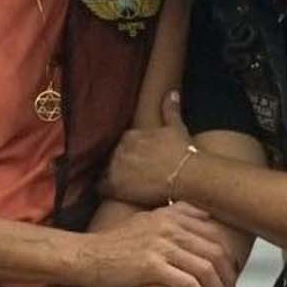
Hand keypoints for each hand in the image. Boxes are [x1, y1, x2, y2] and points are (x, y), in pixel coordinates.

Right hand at [81, 201, 235, 286]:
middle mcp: (170, 226)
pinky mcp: (151, 266)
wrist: (85, 256)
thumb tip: (198, 218)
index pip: (215, 232)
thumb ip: (172, 218)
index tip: (232, 272)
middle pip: (216, 251)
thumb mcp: (144, 221)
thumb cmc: (113, 244)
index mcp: (171, 214)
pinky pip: (188, 283)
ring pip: (206, 268)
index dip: (229, 254)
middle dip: (228, 276)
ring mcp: (161, 245)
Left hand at [102, 91, 196, 206]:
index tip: (133, 160)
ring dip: (110, 176)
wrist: (186, 174)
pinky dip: (104, 189)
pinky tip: (113, 193)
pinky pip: (100, 187)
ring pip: (103, 171)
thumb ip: (170, 109)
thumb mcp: (176, 127)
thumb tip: (172, 93)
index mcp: (130, 135)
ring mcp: (115, 167)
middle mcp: (119, 148)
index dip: (126, 153)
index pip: (120, 143)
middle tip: (127, 174)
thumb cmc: (183, 151)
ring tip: (120, 184)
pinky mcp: (115, 185)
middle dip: (117, 164)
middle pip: (110, 157)